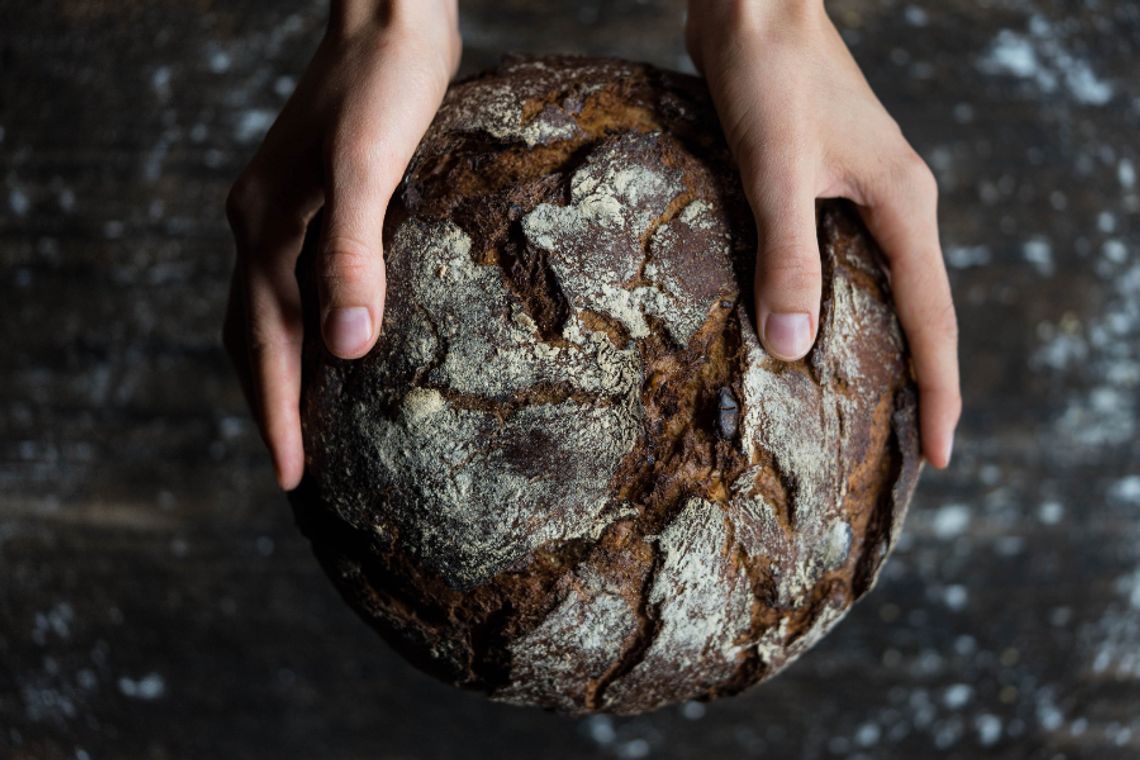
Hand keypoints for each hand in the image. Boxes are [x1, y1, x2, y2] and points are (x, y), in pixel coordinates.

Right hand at [223, 0, 460, 489]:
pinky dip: (306, 327)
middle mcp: (260, 225)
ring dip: (282, 372)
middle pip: (253, 336)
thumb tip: (345, 349)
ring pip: (270, 312)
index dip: (277, 415)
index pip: (265, 344)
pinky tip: (339, 341)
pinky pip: (295, 282)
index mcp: (265, 229)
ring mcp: (282, 211)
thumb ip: (352, 253)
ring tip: (306, 424)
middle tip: (295, 470)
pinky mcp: (313, 199)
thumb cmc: (386, 85)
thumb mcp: (370, 169)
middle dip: (270, 406)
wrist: (390, 15)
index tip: (292, 479)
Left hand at [686, 0, 959, 467]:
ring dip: (879, 346)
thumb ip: (787, 258)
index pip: (933, 320)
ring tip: (865, 407)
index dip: (939, 392)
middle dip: (918, 382)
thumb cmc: (769, 75)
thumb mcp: (776, 172)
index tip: (940, 457)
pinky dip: (836, 304)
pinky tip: (812, 330)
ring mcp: (861, 193)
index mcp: (902, 206)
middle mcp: (894, 204)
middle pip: (919, 311)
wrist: (752, 7)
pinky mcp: (825, 184)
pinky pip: (843, 261)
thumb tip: (792, 348)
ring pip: (881, 287)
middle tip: (906, 451)